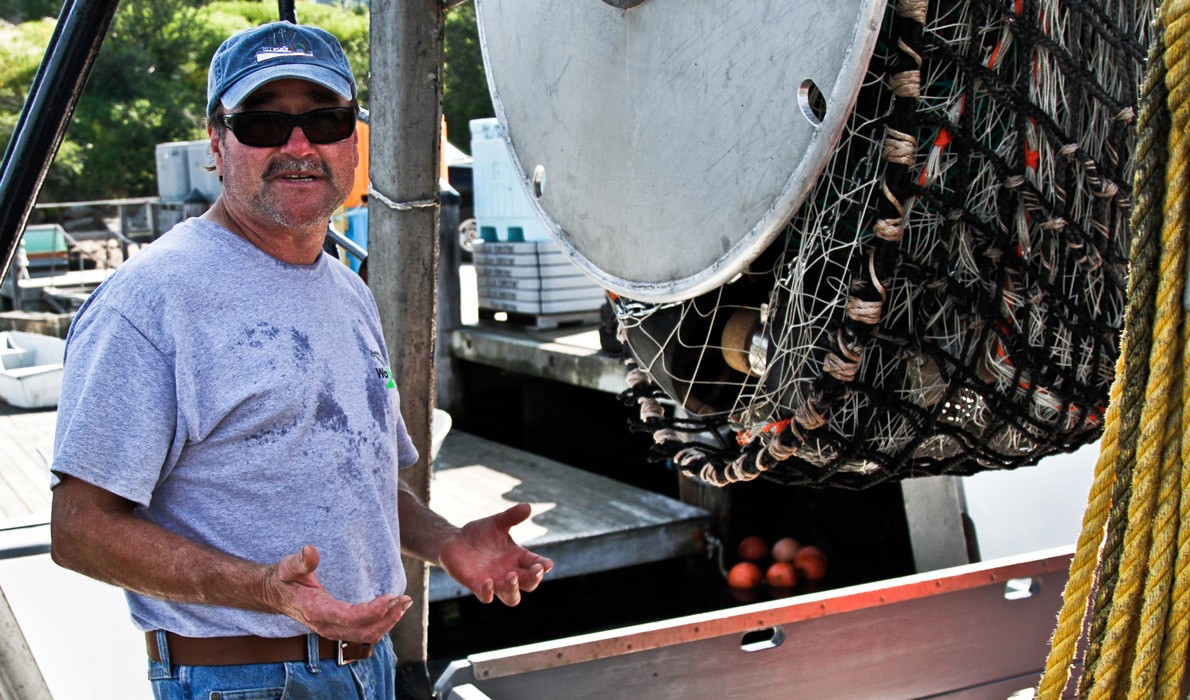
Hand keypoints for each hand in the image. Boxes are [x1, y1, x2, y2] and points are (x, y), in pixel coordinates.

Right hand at [264, 545, 410, 643]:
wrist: (275, 594)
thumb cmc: (284, 578)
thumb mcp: (288, 567)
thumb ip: (300, 561)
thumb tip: (310, 550)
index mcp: (316, 611)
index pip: (350, 618)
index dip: (373, 611)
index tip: (391, 597)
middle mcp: (326, 626)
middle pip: (364, 631)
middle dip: (388, 617)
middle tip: (405, 599)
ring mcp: (333, 631)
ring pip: (366, 636)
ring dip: (388, 622)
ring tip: (404, 604)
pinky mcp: (338, 629)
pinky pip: (363, 633)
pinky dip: (381, 624)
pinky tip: (392, 610)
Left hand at [438, 503, 553, 605]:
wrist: (454, 540)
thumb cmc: (479, 533)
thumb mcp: (497, 522)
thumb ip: (511, 516)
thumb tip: (528, 507)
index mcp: (518, 558)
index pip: (536, 565)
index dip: (543, 566)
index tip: (547, 564)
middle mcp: (509, 573)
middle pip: (529, 585)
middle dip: (534, 580)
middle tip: (535, 571)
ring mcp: (494, 582)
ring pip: (511, 598)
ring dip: (514, 590)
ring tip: (511, 576)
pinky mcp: (477, 586)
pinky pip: (486, 597)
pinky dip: (488, 592)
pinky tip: (488, 581)